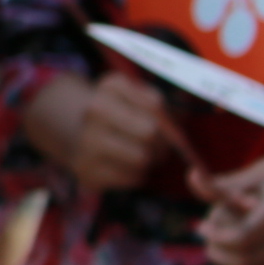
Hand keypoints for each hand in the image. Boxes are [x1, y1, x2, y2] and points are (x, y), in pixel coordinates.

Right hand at [25, 70, 181, 192]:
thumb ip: (165, 112)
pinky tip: (127, 168)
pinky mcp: (85, 169)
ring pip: (141, 157)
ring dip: (149, 161)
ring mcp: (85, 139)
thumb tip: (179, 139)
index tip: (166, 129)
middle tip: (158, 147)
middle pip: (149, 132)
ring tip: (143, 157)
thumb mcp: (142, 101)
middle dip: (161, 144)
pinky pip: (130, 178)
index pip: (155, 105)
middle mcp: (94, 109)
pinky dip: (136, 176)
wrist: (84, 137)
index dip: (168, 121)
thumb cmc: (124, 117)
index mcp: (111, 86)